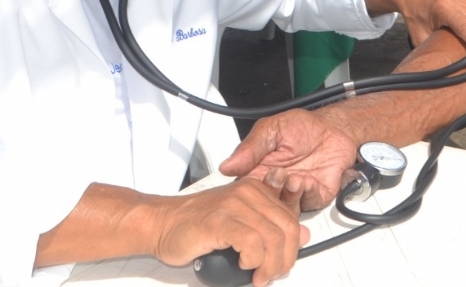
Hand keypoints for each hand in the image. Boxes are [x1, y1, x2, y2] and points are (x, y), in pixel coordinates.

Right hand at [154, 177, 308, 286]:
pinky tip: (244, 264)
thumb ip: (271, 226)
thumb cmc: (197, 225)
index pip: (291, 219)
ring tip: (259, 276)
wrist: (161, 223)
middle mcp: (248, 193)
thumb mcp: (242, 222)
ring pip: (272, 237)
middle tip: (272, 275)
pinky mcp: (219, 220)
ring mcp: (233, 205)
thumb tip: (304, 236)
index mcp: (256, 190)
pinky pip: (251, 242)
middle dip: (285, 259)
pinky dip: (253, 259)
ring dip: (270, 264)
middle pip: (287, 228)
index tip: (282, 262)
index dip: (293, 246)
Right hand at [220, 109, 359, 210]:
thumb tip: (226, 166)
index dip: (249, 191)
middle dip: (272, 193)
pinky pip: (308, 204)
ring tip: (294, 179)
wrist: (333, 127)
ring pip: (285, 210)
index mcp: (260, 172)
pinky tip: (308, 181)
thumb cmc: (301, 127)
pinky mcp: (315, 196)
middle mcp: (277, 187)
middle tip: (277, 175)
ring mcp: (295, 193)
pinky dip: (308, 194)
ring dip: (289, 196)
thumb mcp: (271, 129)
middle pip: (266, 205)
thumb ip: (251, 148)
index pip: (247, 191)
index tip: (255, 178)